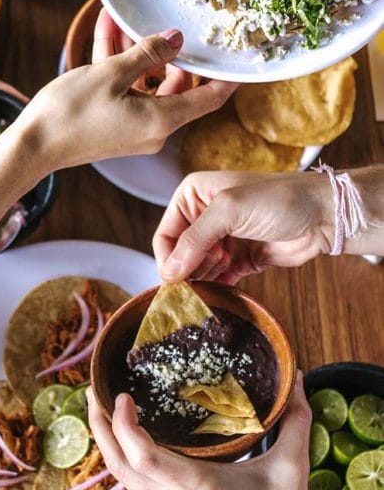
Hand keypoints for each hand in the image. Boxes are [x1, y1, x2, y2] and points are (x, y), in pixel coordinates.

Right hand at [20, 9, 235, 170]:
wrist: (34, 146)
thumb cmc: (72, 112)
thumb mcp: (112, 73)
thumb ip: (148, 54)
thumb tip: (176, 39)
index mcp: (163, 119)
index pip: (210, 98)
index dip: (228, 78)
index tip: (241, 59)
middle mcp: (155, 127)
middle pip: (177, 84)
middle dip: (167, 51)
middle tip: (164, 20)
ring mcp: (135, 127)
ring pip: (146, 81)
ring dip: (136, 51)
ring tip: (123, 16)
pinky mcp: (116, 124)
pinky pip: (126, 89)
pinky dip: (119, 64)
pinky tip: (108, 29)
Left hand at [86, 375, 323, 489]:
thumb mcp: (292, 471)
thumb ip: (296, 422)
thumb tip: (299, 381)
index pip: (145, 459)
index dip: (125, 427)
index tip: (122, 396)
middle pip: (120, 467)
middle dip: (101, 428)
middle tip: (94, 392)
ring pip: (124, 480)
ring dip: (108, 444)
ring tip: (104, 411)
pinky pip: (135, 489)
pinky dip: (124, 461)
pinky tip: (128, 444)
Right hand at [152, 170, 333, 283]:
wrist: (323, 216)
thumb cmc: (279, 199)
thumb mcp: (230, 210)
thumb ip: (196, 239)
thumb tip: (169, 271)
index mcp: (194, 195)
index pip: (165, 234)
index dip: (167, 259)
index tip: (174, 281)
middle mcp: (204, 217)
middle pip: (180, 255)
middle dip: (187, 272)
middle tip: (198, 286)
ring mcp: (222, 240)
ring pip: (197, 269)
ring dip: (203, 280)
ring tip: (217, 282)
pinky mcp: (239, 259)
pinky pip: (218, 278)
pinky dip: (217, 287)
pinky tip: (221, 294)